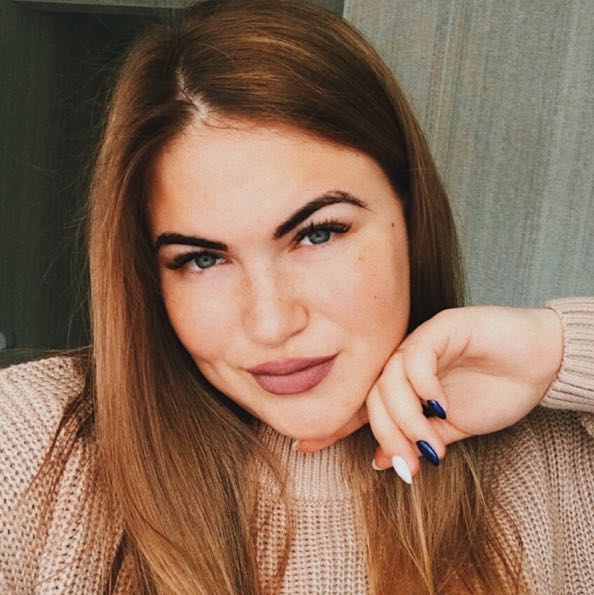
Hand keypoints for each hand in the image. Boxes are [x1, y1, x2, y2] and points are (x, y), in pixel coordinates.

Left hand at [296, 306, 562, 481]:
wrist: (540, 363)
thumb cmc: (496, 392)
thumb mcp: (451, 429)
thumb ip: (418, 442)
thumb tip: (382, 464)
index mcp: (402, 384)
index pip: (362, 405)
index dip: (333, 425)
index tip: (305, 446)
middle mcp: (404, 362)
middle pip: (372, 395)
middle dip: (385, 435)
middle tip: (405, 464)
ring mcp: (421, 342)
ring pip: (390, 378)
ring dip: (406, 418)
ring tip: (428, 445)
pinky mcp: (444, 327)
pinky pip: (418, 355)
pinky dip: (423, 385)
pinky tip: (437, 407)